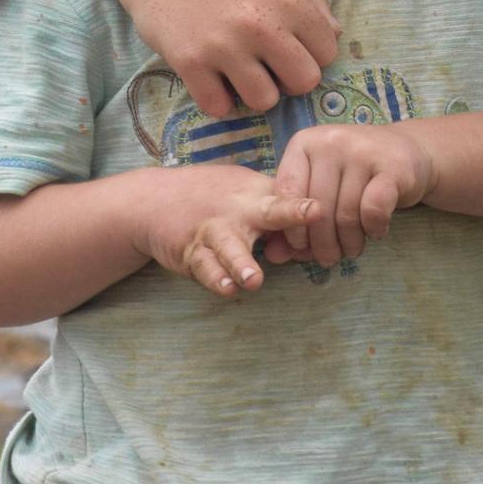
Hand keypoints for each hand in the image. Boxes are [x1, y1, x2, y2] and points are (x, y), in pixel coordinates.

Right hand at [114, 0, 339, 117]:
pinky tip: (214, 77)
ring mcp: (224, 47)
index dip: (313, 53)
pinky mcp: (190, 63)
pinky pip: (218, 107)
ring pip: (263, 101)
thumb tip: (336, 35)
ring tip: (241, 70)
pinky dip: (218, 98)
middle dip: (291, 78)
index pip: (327, 53)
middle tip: (270, 64)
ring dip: (255, 91)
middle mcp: (261, 26)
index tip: (292, 47)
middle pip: (303, 83)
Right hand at [134, 163, 322, 300]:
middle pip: (270, 210)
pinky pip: (205, 267)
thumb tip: (317, 242)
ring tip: (255, 280)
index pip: (290, 195)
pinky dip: (216, 278)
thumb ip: (281, 219)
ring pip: (232, 247)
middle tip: (315, 212)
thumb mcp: (247, 195)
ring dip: (244, 263)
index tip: (329, 203)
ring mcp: (214, 230)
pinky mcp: (192, 252)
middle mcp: (240, 209)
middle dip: (291, 212)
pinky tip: (227, 289)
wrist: (153, 200)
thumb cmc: (214, 198)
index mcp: (259, 194)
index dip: (310, 199)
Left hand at [272, 123, 439, 266]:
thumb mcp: (321, 189)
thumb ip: (294, 220)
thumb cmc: (355, 175)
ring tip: (352, 249)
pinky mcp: (393, 165)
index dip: (291, 226)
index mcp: (305, 142)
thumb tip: (273, 257)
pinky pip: (373, 210)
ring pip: (345, 213)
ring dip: (349, 242)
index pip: (287, 191)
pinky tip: (376, 232)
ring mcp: (363, 150)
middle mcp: (331, 140)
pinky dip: (374, 229)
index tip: (301, 246)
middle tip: (329, 259)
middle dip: (322, 243)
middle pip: (317, 207)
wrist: (408, 151)